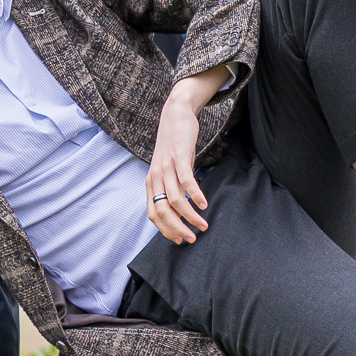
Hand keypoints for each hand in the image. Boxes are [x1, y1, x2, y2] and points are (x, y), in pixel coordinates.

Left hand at [146, 72, 227, 243]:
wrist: (175, 115)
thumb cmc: (174, 145)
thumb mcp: (167, 168)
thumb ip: (170, 186)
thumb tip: (180, 208)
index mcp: (151, 183)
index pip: (153, 214)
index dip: (166, 230)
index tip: (180, 240)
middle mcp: (155, 177)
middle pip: (162, 211)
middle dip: (177, 229)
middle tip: (192, 238)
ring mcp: (166, 167)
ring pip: (175, 200)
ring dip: (189, 216)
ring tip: (203, 225)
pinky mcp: (179, 157)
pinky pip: (186, 181)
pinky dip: (195, 195)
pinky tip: (204, 204)